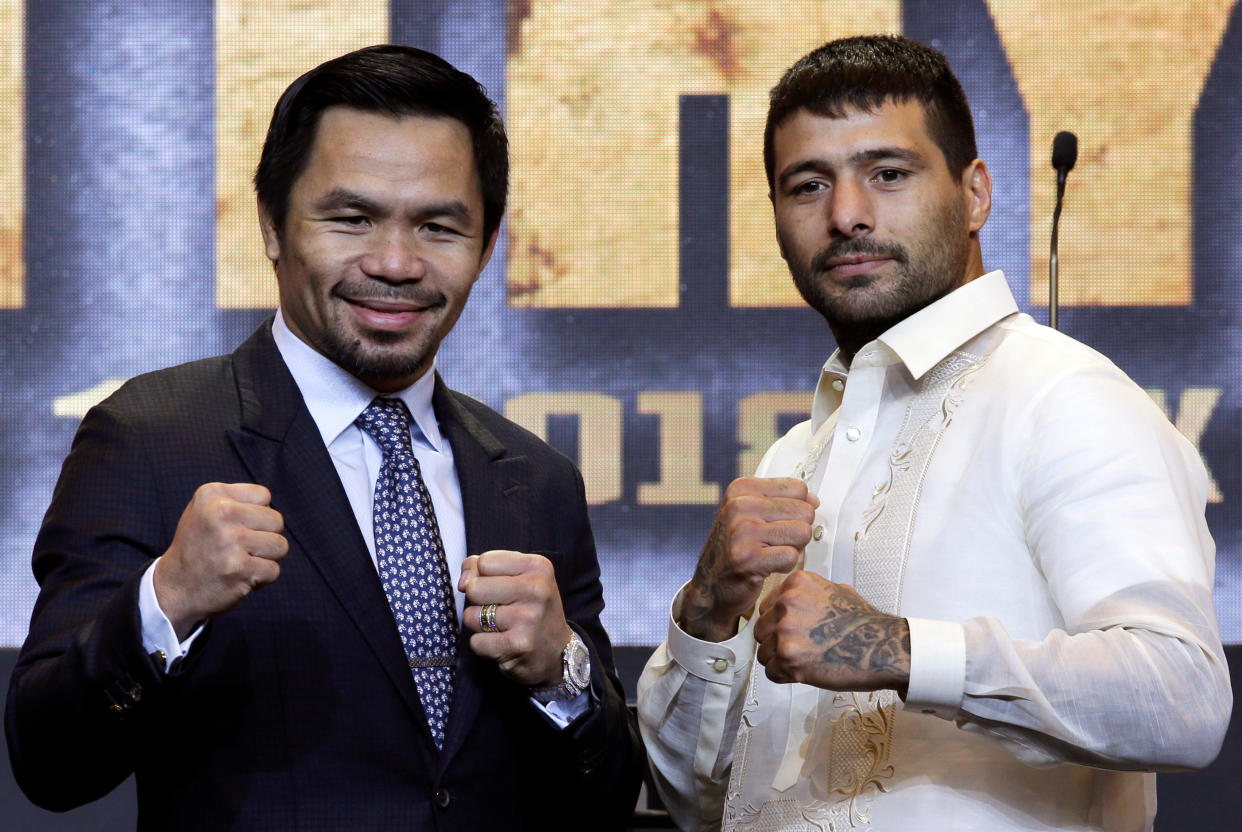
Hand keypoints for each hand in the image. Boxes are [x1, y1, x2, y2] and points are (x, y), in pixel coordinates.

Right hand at [153, 483, 287, 639]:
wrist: (173, 590)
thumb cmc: (198, 548)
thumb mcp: (205, 511)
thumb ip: (237, 501)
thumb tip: (274, 508)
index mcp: (212, 494)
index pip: (264, 496)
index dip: (257, 515)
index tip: (236, 528)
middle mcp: (220, 512)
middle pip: (277, 521)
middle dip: (265, 537)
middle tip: (239, 549)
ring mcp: (230, 541)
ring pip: (280, 546)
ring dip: (266, 559)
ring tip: (241, 562)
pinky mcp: (239, 568)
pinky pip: (274, 570)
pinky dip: (262, 578)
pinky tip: (240, 577)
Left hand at [459, 550, 572, 687]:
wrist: (558, 652)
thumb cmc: (530, 609)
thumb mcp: (518, 577)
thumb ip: (483, 568)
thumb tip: (463, 583)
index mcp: (538, 567)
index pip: (484, 561)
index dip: (483, 576)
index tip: (499, 587)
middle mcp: (536, 589)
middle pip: (474, 587)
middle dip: (478, 601)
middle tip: (500, 609)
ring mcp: (528, 618)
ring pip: (471, 616)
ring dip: (479, 625)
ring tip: (502, 627)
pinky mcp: (518, 645)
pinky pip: (476, 642)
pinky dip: (483, 646)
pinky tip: (502, 644)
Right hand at [678, 477, 818, 641]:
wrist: (711, 585)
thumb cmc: (734, 548)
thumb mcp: (749, 513)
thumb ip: (781, 501)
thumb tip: (813, 500)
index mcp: (741, 489)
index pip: (798, 488)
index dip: (797, 509)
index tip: (779, 522)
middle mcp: (739, 506)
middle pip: (804, 511)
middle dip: (797, 530)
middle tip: (775, 542)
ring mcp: (742, 531)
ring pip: (802, 532)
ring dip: (793, 548)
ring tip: (772, 552)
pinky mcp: (748, 558)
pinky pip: (792, 556)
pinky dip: (785, 565)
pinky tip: (767, 566)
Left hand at [754, 570, 909, 693]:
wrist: (882, 645)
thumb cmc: (863, 622)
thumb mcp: (835, 590)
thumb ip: (807, 594)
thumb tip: (790, 601)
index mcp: (796, 584)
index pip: (767, 607)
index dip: (777, 623)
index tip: (791, 631)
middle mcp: (786, 604)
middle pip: (761, 630)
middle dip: (775, 642)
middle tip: (798, 650)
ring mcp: (786, 631)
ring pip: (763, 653)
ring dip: (779, 661)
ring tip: (804, 662)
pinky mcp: (789, 658)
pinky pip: (771, 672)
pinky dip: (785, 677)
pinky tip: (804, 672)